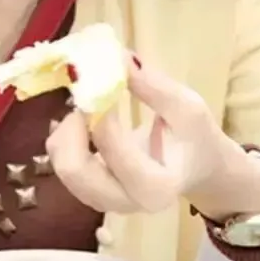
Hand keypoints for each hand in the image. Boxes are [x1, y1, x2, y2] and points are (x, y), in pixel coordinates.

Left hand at [47, 56, 259, 218]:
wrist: (198, 168)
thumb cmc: (195, 137)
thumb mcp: (187, 107)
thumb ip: (153, 86)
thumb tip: (117, 58)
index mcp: (156, 187)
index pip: (112, 150)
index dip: (100, 112)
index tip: (103, 82)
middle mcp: (126, 202)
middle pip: (75, 171)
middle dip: (71, 128)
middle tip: (84, 99)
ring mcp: (104, 201)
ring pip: (63, 168)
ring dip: (66, 132)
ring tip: (88, 108)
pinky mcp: (90, 191)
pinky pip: (61, 166)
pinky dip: (64, 139)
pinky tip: (83, 121)